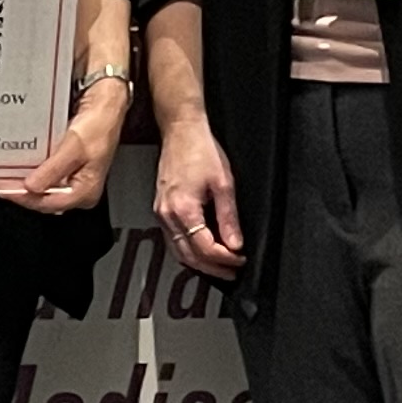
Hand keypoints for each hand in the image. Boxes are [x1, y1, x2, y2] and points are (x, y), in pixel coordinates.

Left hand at [0, 75, 129, 213]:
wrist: (105, 105)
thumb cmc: (99, 125)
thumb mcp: (74, 147)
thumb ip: (53, 169)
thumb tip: (32, 187)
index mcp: (85, 192)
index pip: (48, 203)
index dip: (24, 197)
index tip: (4, 188)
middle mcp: (78, 189)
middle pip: (43, 198)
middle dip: (20, 191)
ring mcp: (70, 179)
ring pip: (41, 188)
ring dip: (22, 182)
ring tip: (3, 175)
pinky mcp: (64, 167)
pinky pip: (43, 174)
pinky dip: (29, 171)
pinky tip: (16, 165)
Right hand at [154, 115, 244, 277]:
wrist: (181, 130)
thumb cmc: (200, 149)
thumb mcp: (224, 183)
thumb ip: (229, 217)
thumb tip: (235, 243)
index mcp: (184, 209)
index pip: (205, 248)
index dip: (225, 258)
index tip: (240, 259)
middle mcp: (168, 214)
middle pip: (189, 256)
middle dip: (212, 268)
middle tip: (232, 272)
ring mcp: (162, 212)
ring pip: (178, 251)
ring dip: (199, 263)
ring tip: (220, 267)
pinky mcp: (161, 208)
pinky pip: (173, 239)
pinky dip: (187, 251)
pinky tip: (202, 251)